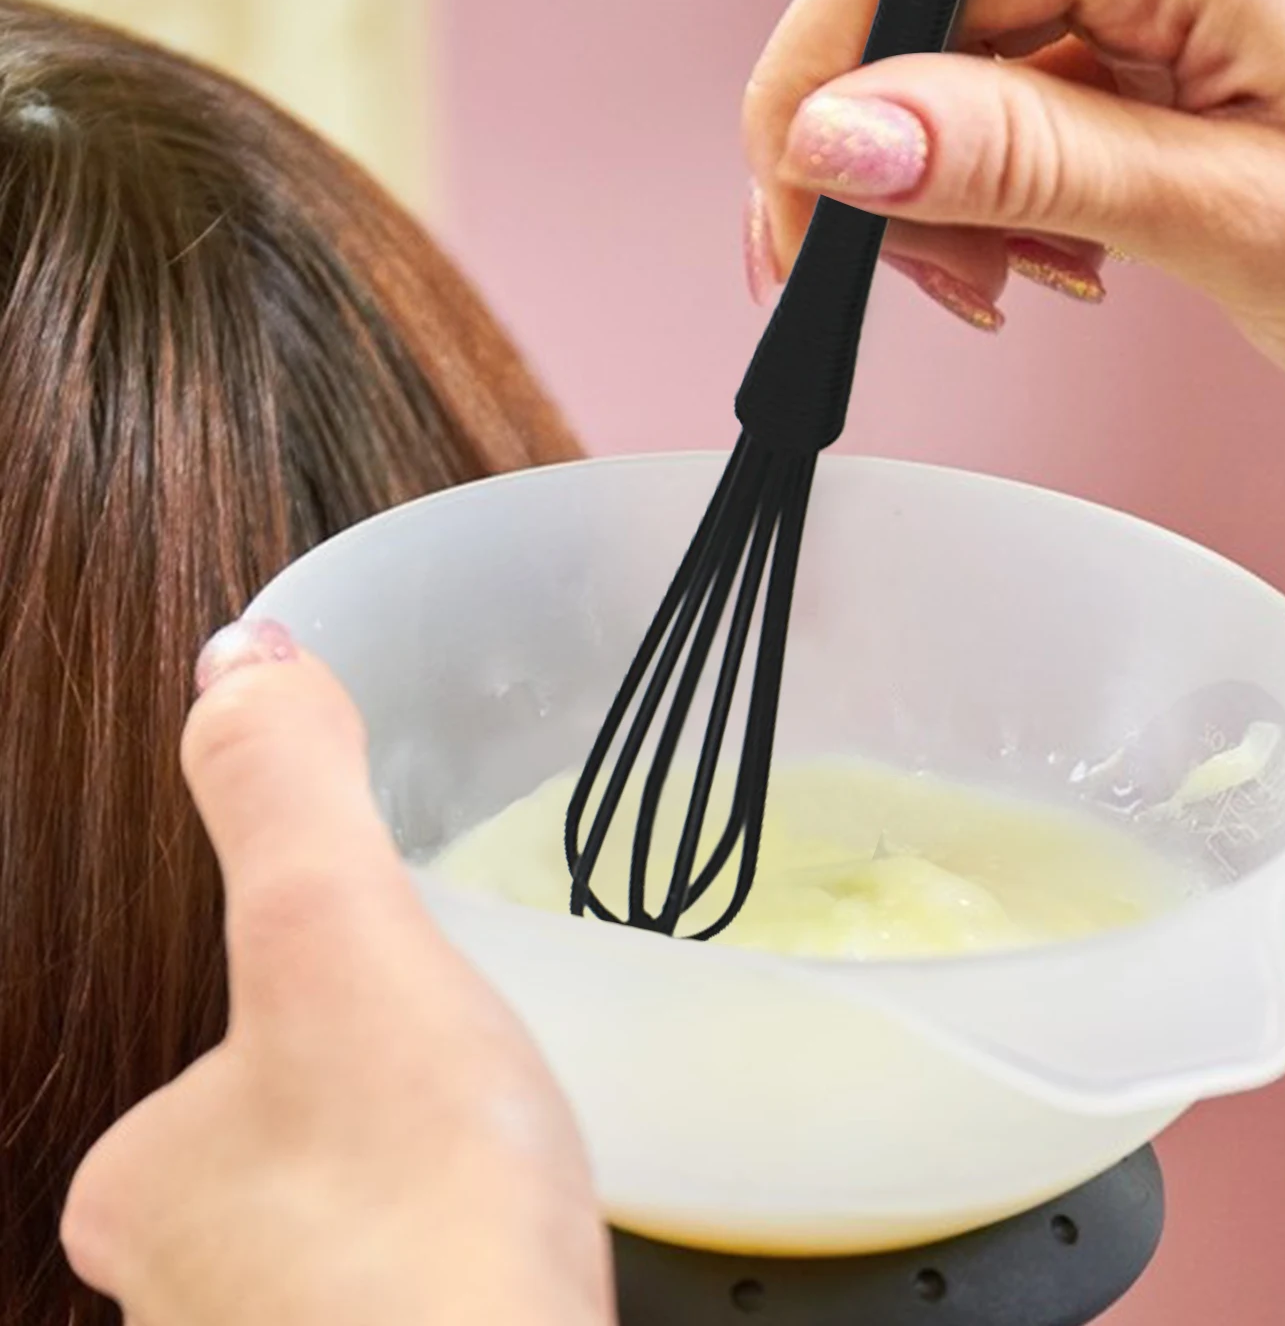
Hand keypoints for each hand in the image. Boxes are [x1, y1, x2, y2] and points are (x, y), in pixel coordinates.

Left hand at [61, 620, 612, 1325]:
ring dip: (405, 1211)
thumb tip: (233, 653)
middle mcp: (178, 1295)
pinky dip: (447, 1282)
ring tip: (496, 1181)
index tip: (381, 1006)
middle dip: (359, 1121)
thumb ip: (284, 797)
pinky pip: (404, 1309)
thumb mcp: (339, 945)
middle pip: (270, 1165)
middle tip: (460, 1090)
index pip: (205, 1069)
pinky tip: (506, 1274)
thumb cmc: (415, 1208)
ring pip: (335, 1253)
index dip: (304, 1018)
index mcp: (148, 1175)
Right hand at [742, 0, 1284, 426]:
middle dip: (873, 131)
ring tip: (1005, 282)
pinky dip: (1012, 182)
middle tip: (911, 266)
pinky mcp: (1200, 40)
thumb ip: (1020, 161)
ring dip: (944, 173)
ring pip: (973, 48)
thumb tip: (838, 128)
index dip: (822, 81)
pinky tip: (1053, 256)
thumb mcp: (1230, 220)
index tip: (793, 213)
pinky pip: (1045, 90)